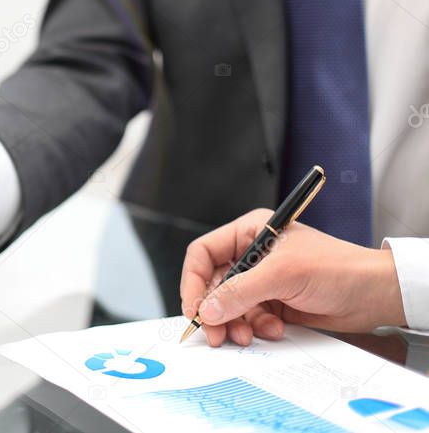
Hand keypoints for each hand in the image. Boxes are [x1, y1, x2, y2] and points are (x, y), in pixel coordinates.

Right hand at [181, 209, 406, 346]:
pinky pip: (249, 319)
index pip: (204, 253)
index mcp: (250, 232)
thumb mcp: (283, 274)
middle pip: (213, 284)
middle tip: (214, 333)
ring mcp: (263, 280)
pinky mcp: (274, 303)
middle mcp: (252, 255)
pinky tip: (275, 329)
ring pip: (230, 306)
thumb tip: (208, 308)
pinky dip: (256, 328)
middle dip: (214, 310)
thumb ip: (241, 291)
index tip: (195, 307)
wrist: (375, 294)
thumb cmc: (338, 268)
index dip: (193, 280)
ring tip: (246, 336)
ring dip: (236, 324)